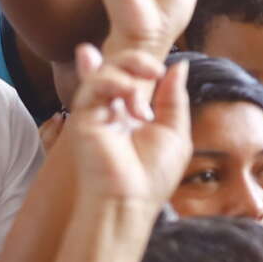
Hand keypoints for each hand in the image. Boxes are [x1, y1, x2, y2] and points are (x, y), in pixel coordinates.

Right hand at [59, 43, 189, 211]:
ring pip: (103, 72)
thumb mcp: (175, 131)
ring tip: (148, 81)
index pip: (129, 78)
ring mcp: (96, 114)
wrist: (131, 201)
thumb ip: (174, 98)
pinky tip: (128, 91)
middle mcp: (111, 111)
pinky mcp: (83, 119)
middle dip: (136, 60)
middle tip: (156, 71)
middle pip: (115, 69)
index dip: (137, 64)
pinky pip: (92, 86)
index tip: (160, 71)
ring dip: (128, 68)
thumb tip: (179, 65)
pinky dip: (111, 80)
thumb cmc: (153, 175)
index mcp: (131, 115)